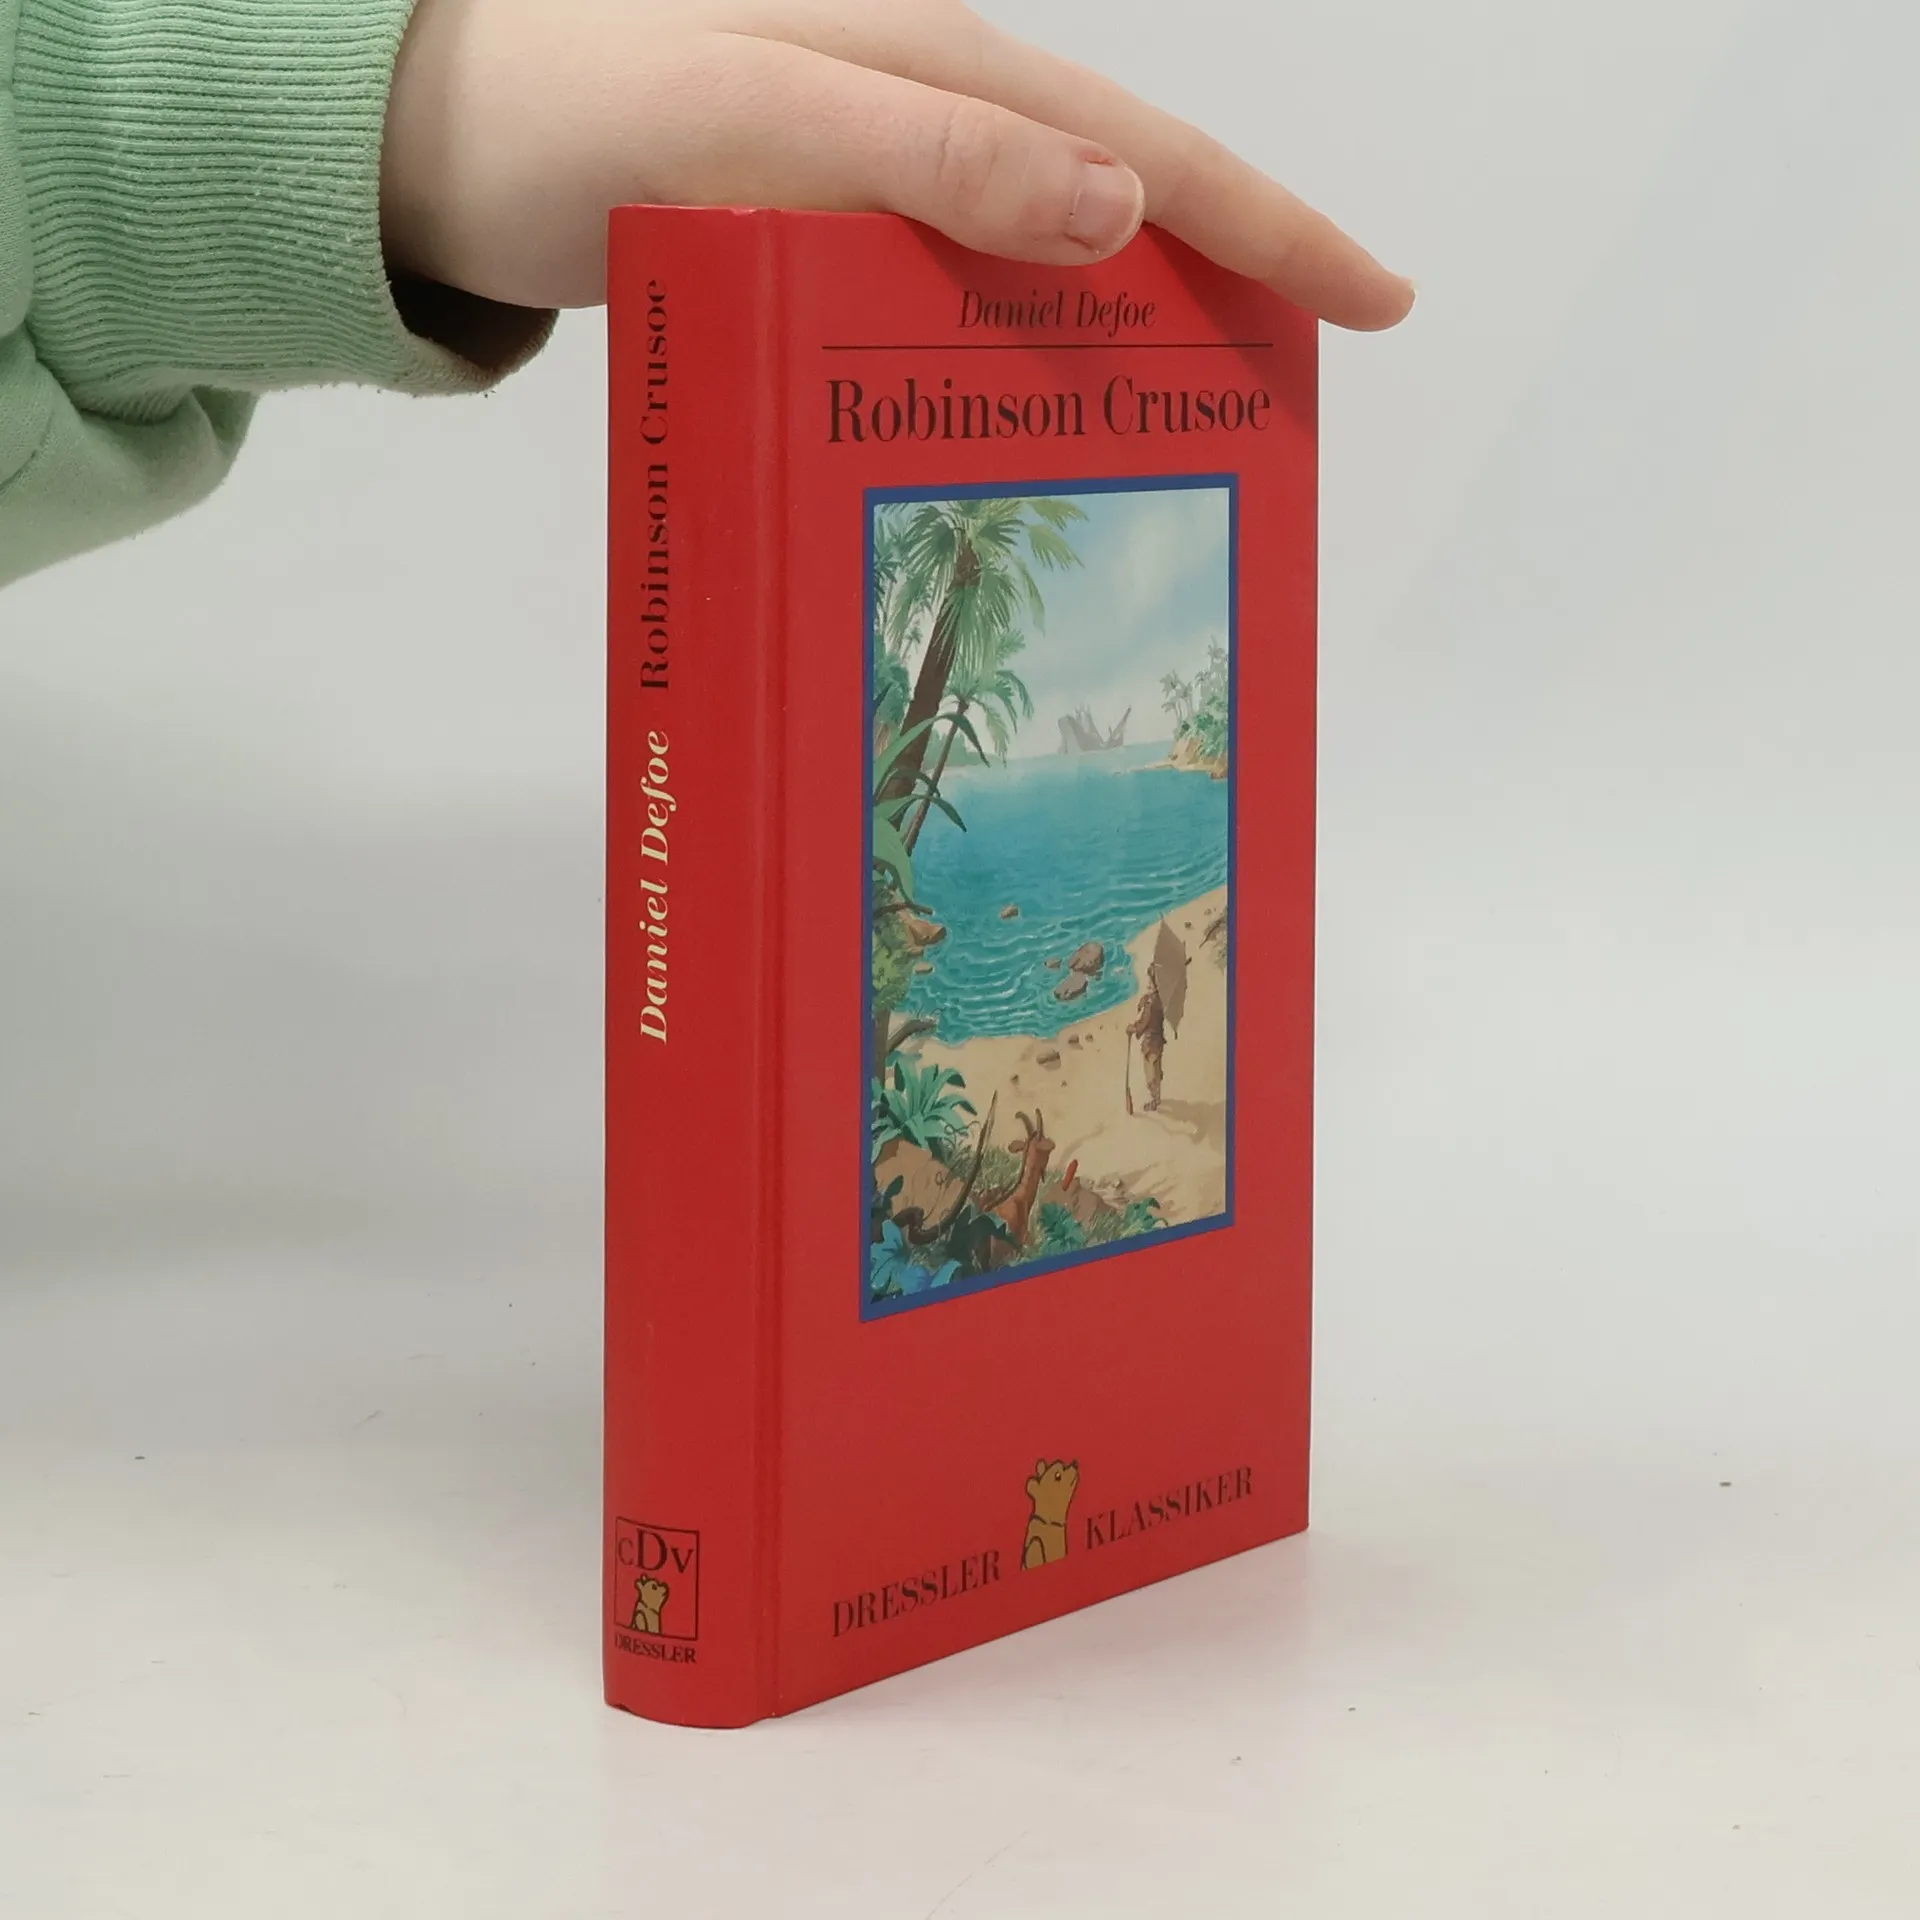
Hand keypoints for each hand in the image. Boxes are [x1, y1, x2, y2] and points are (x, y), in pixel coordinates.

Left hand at [382, 0, 1412, 329]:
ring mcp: (866, 183)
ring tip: (1178, 447)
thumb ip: (926, 155)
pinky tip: (1018, 432)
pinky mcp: (813, 242)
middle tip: (1287, 405)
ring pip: (1035, 267)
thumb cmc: (562, 113)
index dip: (1269, 223)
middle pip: (1115, 205)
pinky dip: (1003, 366)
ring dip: (1115, 345)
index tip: (1377, 301)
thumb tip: (1118, 209)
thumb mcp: (747, 115)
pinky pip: (946, 305)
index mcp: (929, 68)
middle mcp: (917, 117)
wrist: (414, 141)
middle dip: (1222, 288)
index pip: (1145, 144)